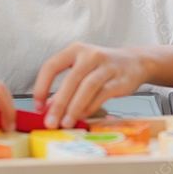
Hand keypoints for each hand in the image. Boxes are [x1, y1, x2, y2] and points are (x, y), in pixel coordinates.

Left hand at [32, 42, 147, 128]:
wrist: (134, 62)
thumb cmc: (102, 68)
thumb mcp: (81, 70)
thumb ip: (65, 87)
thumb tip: (48, 109)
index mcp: (75, 50)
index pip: (51, 66)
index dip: (41, 87)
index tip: (38, 106)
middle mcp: (90, 54)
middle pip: (70, 79)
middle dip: (59, 103)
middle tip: (51, 121)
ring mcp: (106, 66)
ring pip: (87, 87)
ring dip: (74, 108)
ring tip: (66, 123)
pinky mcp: (118, 79)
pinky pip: (102, 94)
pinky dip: (90, 107)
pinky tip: (82, 117)